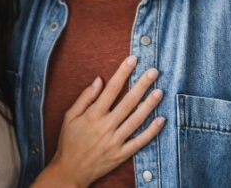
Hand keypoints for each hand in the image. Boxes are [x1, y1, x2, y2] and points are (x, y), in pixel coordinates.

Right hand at [31, 55, 164, 186]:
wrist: (70, 170)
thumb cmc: (69, 141)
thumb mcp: (70, 116)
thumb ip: (85, 97)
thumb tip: (99, 80)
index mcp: (92, 115)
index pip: (111, 89)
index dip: (122, 73)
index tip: (132, 60)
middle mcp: (105, 126)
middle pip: (128, 101)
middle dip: (142, 85)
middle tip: (153, 72)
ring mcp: (115, 141)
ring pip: (136, 119)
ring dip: (149, 104)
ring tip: (160, 91)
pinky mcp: (121, 154)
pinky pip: (140, 141)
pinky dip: (152, 131)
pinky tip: (161, 120)